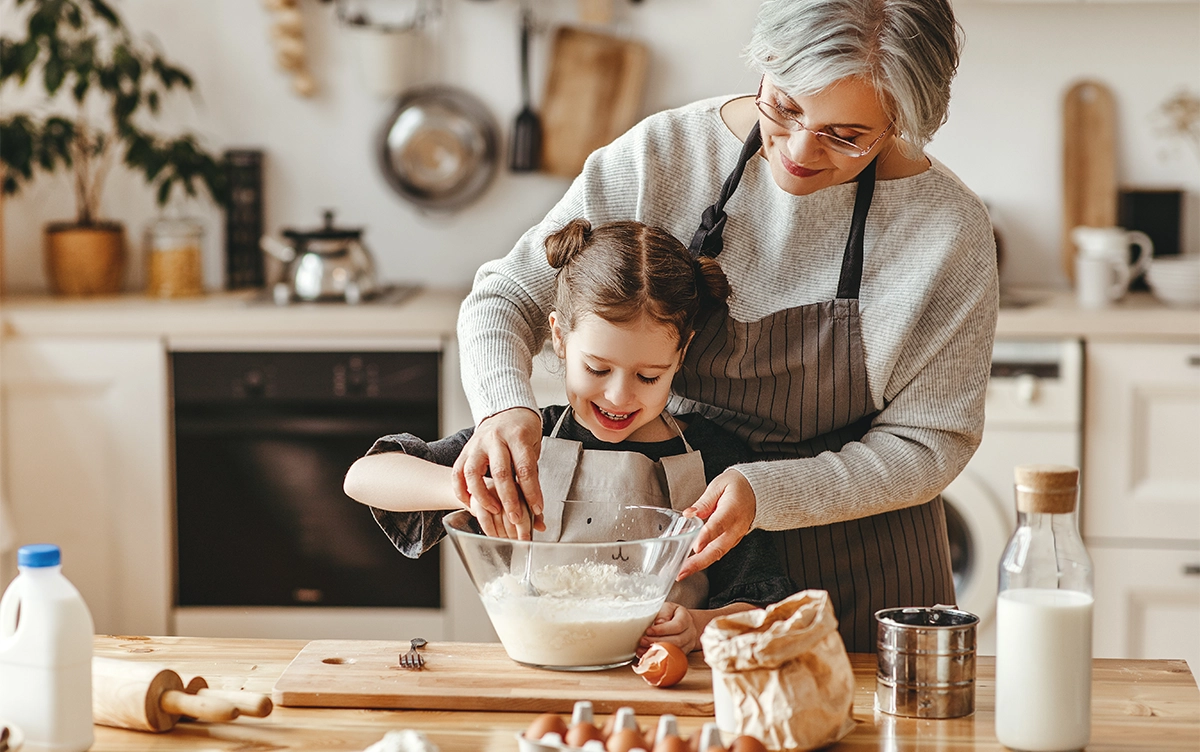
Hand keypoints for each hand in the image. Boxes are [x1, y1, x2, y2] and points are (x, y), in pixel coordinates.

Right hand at [452, 407, 544, 539]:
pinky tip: (469, 503)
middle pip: (500, 472)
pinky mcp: (466, 449)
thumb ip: (533, 476)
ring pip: (473, 473)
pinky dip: (461, 490)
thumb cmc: (523, 432)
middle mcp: (495, 439)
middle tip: (516, 518)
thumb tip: (539, 511)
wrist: (507, 411)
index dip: (531, 492)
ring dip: (482, 496)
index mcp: (517, 436)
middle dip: (508, 500)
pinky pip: (457, 472)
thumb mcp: (533, 448)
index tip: (536, 509)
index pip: (524, 468)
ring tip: (493, 511)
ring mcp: (478, 443)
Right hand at [467, 478, 540, 538]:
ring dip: (503, 533)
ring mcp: (490, 490)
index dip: (525, 527)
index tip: (526, 539)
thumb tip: (542, 527)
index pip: (525, 507)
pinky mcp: (476, 498)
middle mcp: (505, 484)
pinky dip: (491, 531)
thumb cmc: (504, 496)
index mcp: (520, 484)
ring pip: (499, 518)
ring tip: (507, 539)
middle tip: (517, 541)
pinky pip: (485, 519)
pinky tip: (495, 535)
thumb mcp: (521, 502)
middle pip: (512, 514)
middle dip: (514, 533)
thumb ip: (533, 515)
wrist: (480, 487)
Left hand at [638, 602, 700, 655]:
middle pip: (676, 641)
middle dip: (658, 642)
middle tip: (643, 641)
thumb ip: (664, 613)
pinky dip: (658, 657)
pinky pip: (672, 658)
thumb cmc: (673, 614)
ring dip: (657, 651)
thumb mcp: (668, 608)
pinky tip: (647, 655)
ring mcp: (688, 645)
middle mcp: (690, 633)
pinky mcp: (683, 654)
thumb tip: (659, 623)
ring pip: (675, 651)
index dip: (662, 630)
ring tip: (642, 649)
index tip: (648, 630)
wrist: (686, 624)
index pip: (677, 626)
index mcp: (686, 619)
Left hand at [676, 468, 755, 579]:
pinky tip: (688, 564)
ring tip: (681, 572)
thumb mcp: (720, 485)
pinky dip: (704, 560)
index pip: (719, 524)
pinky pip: (718, 552)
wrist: (757, 492)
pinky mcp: (732, 541)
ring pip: (718, 554)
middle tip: (682, 571)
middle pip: (718, 548)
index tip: (696, 546)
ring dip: (699, 565)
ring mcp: (735, 537)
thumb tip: (689, 513)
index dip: (707, 536)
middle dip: (699, 562)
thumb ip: (704, 501)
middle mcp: (736, 527)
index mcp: (732, 509)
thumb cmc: (738, 486)